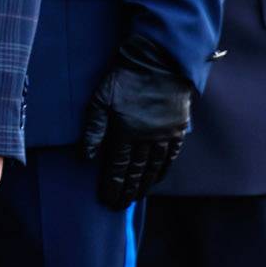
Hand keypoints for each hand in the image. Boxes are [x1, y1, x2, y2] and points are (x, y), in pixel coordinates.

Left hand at [79, 35, 193, 208]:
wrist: (159, 60)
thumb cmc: (125, 77)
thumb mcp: (100, 99)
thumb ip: (94, 130)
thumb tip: (86, 157)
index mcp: (127, 133)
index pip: (118, 168)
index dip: (112, 186)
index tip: (107, 200)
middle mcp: (148, 139)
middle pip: (137, 173)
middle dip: (127, 191)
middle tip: (120, 206)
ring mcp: (166, 135)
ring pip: (154, 168)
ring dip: (145, 185)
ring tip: (136, 197)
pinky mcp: (178, 128)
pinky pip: (171, 156)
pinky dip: (163, 170)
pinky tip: (157, 178)